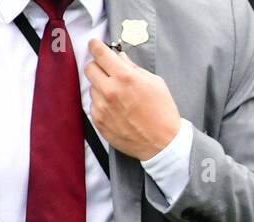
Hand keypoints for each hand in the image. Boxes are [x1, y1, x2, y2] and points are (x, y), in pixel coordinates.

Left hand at [86, 38, 181, 160]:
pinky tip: (117, 110)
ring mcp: (102, 107)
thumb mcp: (155, 83)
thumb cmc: (163, 114)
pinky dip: (102, 104)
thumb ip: (134, 68)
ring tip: (118, 98)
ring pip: (91, 87)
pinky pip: (94, 105)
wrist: (163, 144)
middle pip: (89, 68)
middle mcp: (110, 91)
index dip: (96, 46)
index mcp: (125, 77)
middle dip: (98, 67)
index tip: (95, 45)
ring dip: (101, 88)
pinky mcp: (99, 121)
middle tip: (109, 73)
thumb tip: (120, 59)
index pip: (100, 53)